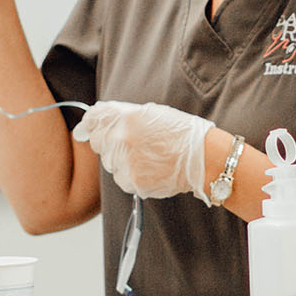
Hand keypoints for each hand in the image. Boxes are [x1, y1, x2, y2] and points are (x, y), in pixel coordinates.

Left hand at [74, 101, 218, 202]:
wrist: (203, 159)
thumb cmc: (181, 134)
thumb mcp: (151, 113)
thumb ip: (121, 114)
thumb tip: (94, 119)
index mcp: (126, 118)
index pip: (93, 119)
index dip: (92, 123)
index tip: (91, 127)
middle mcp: (122, 140)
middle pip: (99, 143)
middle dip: (110, 142)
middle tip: (135, 143)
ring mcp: (126, 163)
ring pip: (110, 163)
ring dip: (122, 160)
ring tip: (148, 157)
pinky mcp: (132, 182)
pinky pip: (122, 178)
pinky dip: (131, 175)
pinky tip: (150, 169)